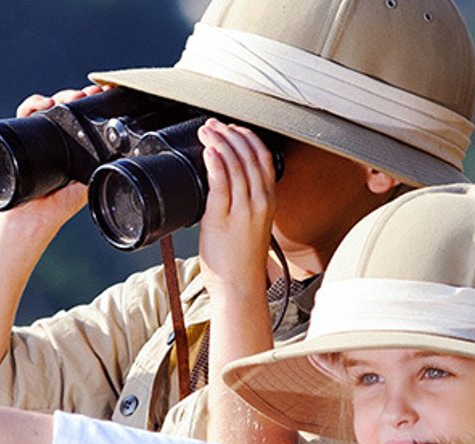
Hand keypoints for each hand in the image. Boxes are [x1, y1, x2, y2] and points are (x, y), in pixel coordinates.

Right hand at [0, 85, 110, 233]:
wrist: (28, 219)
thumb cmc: (57, 208)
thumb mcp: (87, 186)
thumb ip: (99, 172)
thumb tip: (119, 158)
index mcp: (78, 147)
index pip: (86, 118)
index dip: (94, 104)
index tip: (103, 93)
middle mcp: (60, 139)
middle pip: (68, 107)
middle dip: (77, 96)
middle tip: (85, 95)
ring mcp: (40, 137)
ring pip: (50, 106)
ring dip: (59, 97)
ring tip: (66, 99)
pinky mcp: (22, 137)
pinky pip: (26, 113)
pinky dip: (33, 104)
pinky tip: (43, 104)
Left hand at [196, 119, 276, 297]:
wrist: (239, 288)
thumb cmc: (241, 261)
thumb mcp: (251, 226)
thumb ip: (243, 203)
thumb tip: (224, 184)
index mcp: (268, 202)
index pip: (263, 158)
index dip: (247, 138)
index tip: (231, 129)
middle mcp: (259, 202)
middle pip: (249, 156)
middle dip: (230, 134)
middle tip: (213, 124)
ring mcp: (243, 210)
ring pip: (235, 165)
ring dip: (220, 143)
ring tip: (207, 131)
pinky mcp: (222, 218)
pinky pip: (221, 183)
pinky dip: (216, 163)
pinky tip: (209, 151)